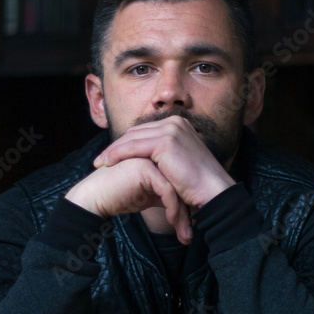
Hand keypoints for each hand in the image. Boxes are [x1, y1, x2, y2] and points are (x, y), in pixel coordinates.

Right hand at [65, 157, 192, 243]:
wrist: (95, 198)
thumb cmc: (118, 197)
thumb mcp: (148, 196)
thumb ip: (165, 194)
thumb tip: (186, 206)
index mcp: (157, 159)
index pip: (179, 181)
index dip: (186, 205)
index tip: (189, 226)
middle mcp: (155, 156)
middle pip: (180, 184)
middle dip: (187, 212)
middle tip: (189, 235)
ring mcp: (150, 159)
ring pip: (176, 187)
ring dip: (182, 214)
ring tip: (185, 234)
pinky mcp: (145, 168)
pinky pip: (167, 190)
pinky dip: (172, 208)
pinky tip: (171, 221)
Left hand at [92, 116, 234, 209]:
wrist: (213, 192)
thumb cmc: (197, 185)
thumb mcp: (179, 164)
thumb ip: (164, 157)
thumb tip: (147, 161)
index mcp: (179, 124)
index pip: (144, 131)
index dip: (125, 143)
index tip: (111, 156)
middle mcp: (175, 122)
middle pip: (135, 132)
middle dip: (116, 146)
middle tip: (101, 159)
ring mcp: (171, 129)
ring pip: (131, 138)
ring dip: (113, 150)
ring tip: (100, 163)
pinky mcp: (165, 142)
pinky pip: (133, 147)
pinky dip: (117, 154)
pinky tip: (107, 163)